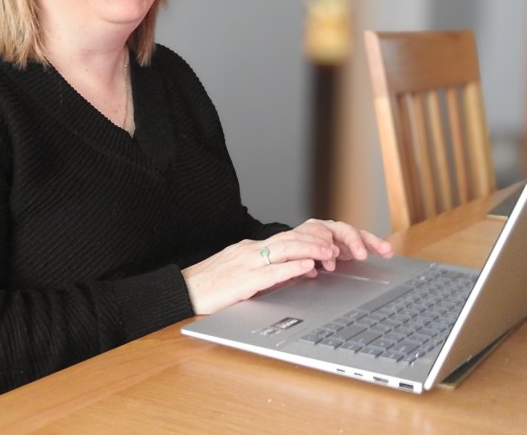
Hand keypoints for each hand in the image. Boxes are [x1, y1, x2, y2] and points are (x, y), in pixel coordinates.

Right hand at [182, 220, 392, 314]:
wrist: (181, 291)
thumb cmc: (210, 285)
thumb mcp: (243, 272)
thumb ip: (269, 269)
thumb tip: (301, 268)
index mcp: (254, 248)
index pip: (292, 236)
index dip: (318, 237)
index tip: (340, 243)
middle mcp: (253, 250)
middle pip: (294, 236)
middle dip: (323, 239)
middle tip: (345, 246)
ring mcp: (247, 264)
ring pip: (286, 249)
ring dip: (312, 250)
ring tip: (332, 254)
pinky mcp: (242, 282)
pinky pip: (271, 272)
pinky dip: (291, 268)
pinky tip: (307, 268)